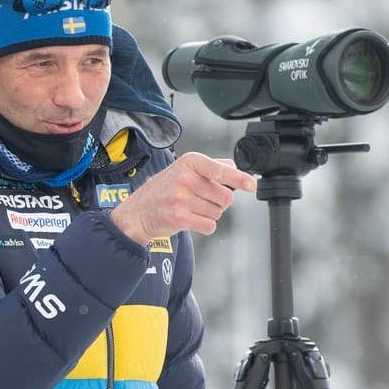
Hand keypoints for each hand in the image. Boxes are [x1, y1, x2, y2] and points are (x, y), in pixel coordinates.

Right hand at [110, 152, 256, 243]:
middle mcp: (185, 178)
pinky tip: (191, 220)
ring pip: (218, 212)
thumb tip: (235, 168)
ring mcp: (181, 198)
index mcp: (189, 163)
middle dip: (219, 202)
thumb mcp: (182, 170)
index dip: (239, 179)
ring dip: (210, 214)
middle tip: (202, 201)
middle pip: (225, 196)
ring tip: (192, 209)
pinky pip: (209, 225)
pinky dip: (205, 226)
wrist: (137, 212)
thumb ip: (210, 166)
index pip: (220, 170)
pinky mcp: (180, 218)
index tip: (251, 185)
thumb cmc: (162, 190)